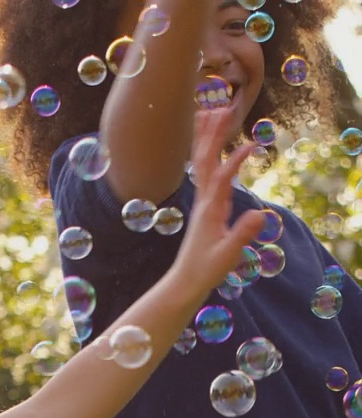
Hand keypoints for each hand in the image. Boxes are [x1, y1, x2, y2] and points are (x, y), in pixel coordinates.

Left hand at [172, 107, 266, 295]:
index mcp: (210, 210)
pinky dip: (207, 154)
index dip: (235, 160)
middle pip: (206, 160)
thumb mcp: (227, 255)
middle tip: (223, 108)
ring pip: (201, 163)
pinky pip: (204, 173)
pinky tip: (210, 145)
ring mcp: (202, 202)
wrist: (186, 282)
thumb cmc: (205, 271)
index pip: (222, 177)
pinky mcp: (204, 207)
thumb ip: (242, 235)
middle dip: (214, 134)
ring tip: (209, 111)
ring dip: (206, 137)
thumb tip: (260, 214)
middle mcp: (203, 201)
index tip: (252, 145)